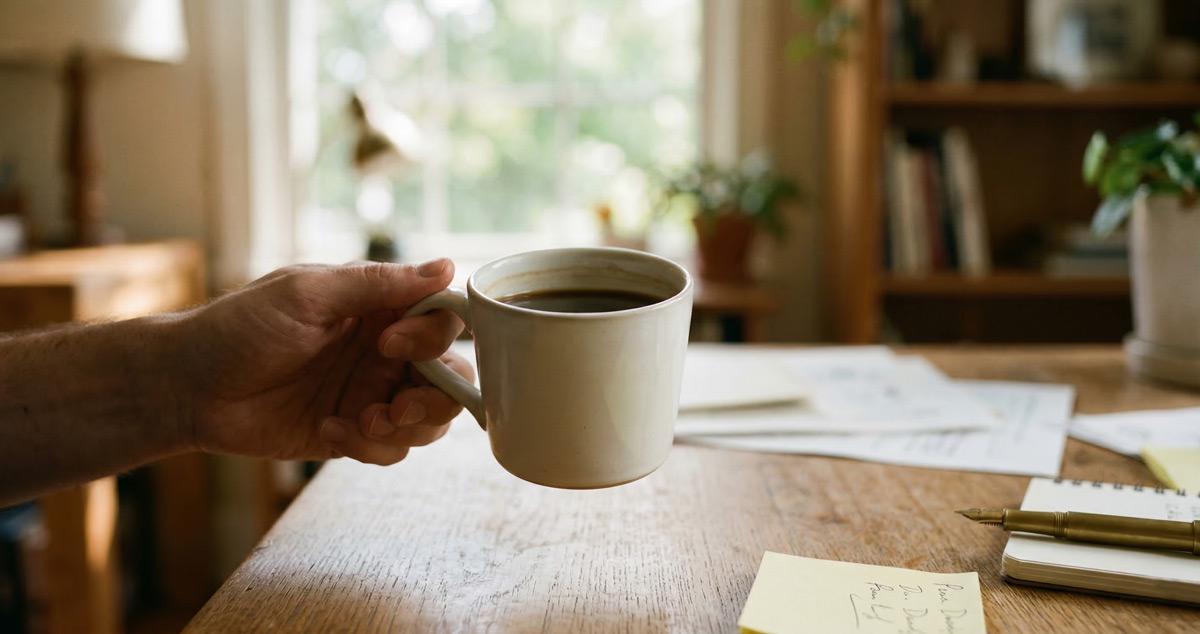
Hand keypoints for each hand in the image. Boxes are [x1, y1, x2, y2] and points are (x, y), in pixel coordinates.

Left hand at [175, 259, 472, 464]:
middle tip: (395, 406)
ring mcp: (370, 394)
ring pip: (430, 420)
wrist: (188, 388)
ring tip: (364, 422)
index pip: (443, 320)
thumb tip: (446, 266)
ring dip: (407, 428)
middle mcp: (384, 352)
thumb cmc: (239, 328)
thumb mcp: (307, 295)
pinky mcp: (353, 433)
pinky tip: (330, 430)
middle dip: (435, 398)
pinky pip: (392, 450)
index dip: (432, 338)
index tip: (389, 345)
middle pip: (451, 377)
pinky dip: (371, 447)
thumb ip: (378, 285)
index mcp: (379, 309)